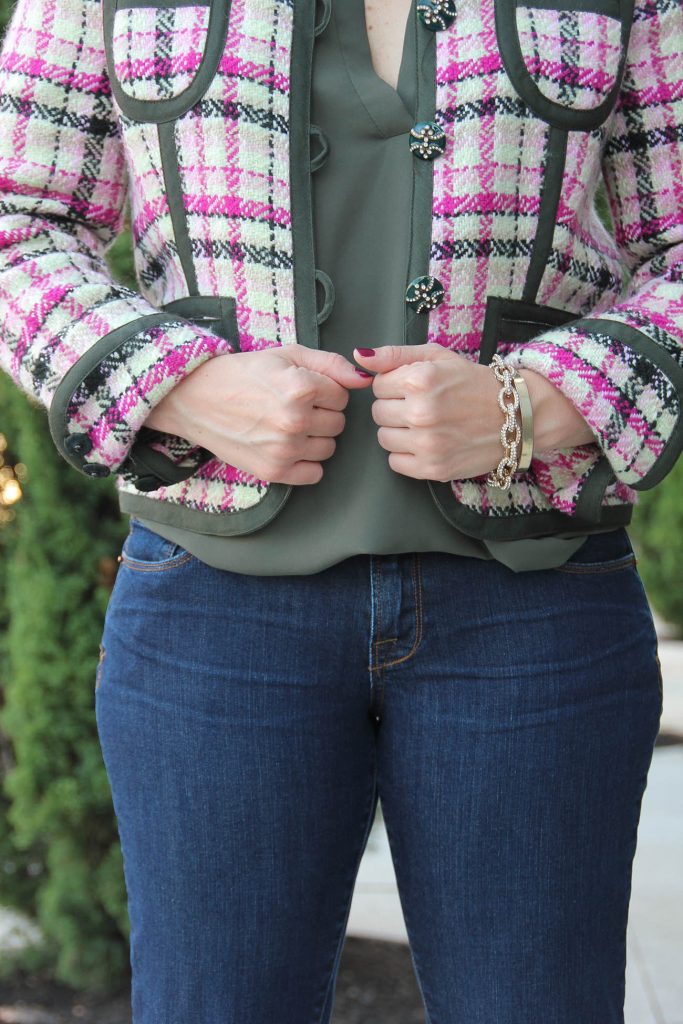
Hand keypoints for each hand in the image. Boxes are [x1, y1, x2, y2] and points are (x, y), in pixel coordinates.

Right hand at [143, 344, 371, 484]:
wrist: (197, 398)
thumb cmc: (244, 373)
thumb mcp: (288, 355)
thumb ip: (331, 364)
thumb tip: (365, 380)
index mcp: (301, 387)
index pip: (343, 397)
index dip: (326, 391)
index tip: (304, 389)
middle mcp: (295, 420)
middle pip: (338, 424)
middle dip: (322, 414)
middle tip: (294, 406)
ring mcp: (284, 449)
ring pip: (329, 448)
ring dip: (316, 438)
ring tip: (288, 425)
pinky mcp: (273, 471)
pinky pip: (314, 473)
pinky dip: (306, 463)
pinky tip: (288, 447)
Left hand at [354, 344, 597, 481]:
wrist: (516, 415)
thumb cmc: (474, 383)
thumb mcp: (437, 357)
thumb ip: (394, 355)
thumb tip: (359, 355)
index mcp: (420, 379)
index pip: (377, 386)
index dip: (394, 386)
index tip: (415, 389)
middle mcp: (422, 412)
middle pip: (378, 413)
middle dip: (395, 408)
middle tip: (422, 407)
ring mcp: (427, 443)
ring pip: (383, 438)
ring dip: (399, 432)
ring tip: (425, 425)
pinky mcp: (433, 468)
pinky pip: (395, 463)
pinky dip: (406, 455)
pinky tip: (427, 443)